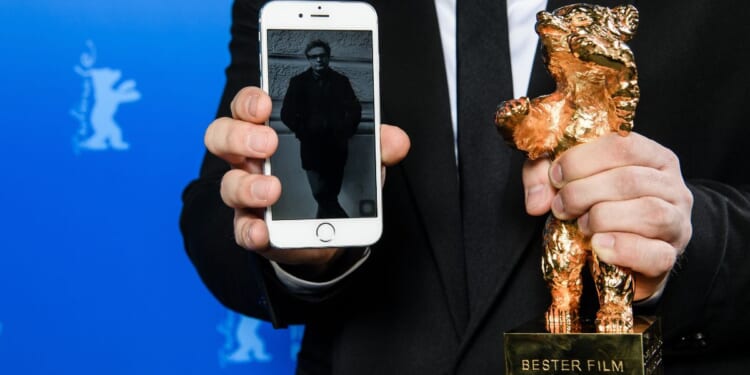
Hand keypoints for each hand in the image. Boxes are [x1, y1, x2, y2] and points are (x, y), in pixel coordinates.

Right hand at [204, 86, 409, 273]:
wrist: (327, 230)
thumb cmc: (332, 180)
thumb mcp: (356, 159)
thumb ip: (374, 146)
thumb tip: (396, 140)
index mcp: (271, 130)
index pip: (249, 106)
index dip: (250, 100)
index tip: (265, 102)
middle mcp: (251, 158)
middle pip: (224, 135)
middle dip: (242, 136)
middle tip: (269, 142)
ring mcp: (248, 193)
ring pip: (228, 183)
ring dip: (247, 185)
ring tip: (272, 190)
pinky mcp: (254, 227)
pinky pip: (242, 228)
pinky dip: (251, 230)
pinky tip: (264, 232)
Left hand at [523, 132, 692, 300]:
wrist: (622, 251)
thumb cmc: (597, 206)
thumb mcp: (568, 181)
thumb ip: (544, 177)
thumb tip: (536, 201)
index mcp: (651, 156)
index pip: (623, 144)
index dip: (582, 160)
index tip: (556, 176)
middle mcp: (671, 185)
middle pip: (630, 179)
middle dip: (584, 192)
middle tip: (560, 206)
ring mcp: (677, 221)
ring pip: (648, 212)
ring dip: (603, 218)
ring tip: (581, 225)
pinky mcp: (670, 255)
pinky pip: (654, 253)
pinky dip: (622, 249)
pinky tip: (598, 246)